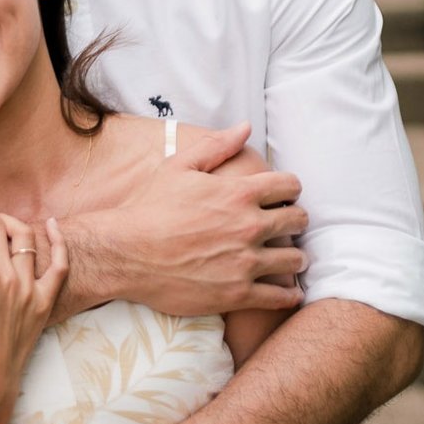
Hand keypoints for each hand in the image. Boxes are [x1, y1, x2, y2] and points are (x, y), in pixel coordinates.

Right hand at [84, 122, 308, 316]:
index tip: (284, 195)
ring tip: (288, 259)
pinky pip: (280, 297)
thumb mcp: (179, 167)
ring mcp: (245, 263)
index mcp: (238, 193)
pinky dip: (289, 294)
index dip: (290, 188)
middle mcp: (248, 227)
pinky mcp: (238, 294)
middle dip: (295, 219)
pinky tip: (287, 291)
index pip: (289, 185)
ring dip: (295, 257)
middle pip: (297, 220)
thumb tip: (245, 127)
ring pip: (295, 259)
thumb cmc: (149, 207)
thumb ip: (216, 146)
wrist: (125, 254)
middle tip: (287, 225)